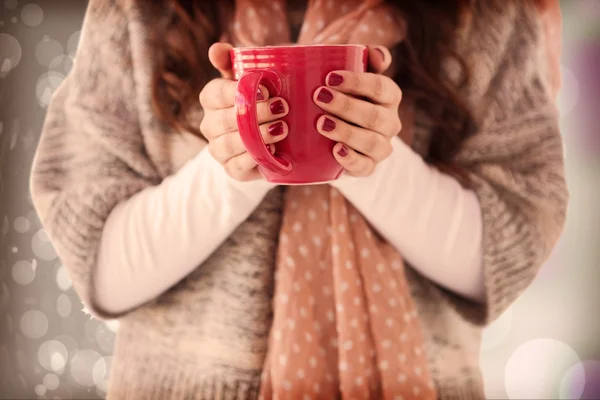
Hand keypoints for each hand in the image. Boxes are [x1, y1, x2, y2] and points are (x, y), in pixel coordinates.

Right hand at [199, 43, 289, 180]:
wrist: (271, 136)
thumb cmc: (260, 100)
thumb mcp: (249, 77)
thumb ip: (233, 60)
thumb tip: (216, 49)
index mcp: (210, 99)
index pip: (215, 94)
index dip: (238, 92)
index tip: (266, 89)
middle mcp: (210, 125)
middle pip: (225, 120)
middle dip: (255, 114)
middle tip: (282, 107)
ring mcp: (219, 149)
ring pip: (231, 144)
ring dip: (258, 136)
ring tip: (282, 128)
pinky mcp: (231, 170)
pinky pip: (238, 166)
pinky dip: (256, 159)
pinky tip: (275, 151)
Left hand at [313, 46, 401, 176]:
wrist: (330, 133)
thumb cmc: (339, 94)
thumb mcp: (346, 73)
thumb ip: (361, 57)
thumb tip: (378, 55)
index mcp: (389, 96)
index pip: (382, 87)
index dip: (358, 82)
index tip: (330, 77)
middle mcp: (390, 122)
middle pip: (376, 116)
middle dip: (347, 106)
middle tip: (319, 97)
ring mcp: (381, 146)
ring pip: (372, 142)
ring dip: (347, 132)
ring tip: (321, 124)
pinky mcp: (368, 166)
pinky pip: (366, 167)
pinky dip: (352, 160)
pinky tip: (336, 151)